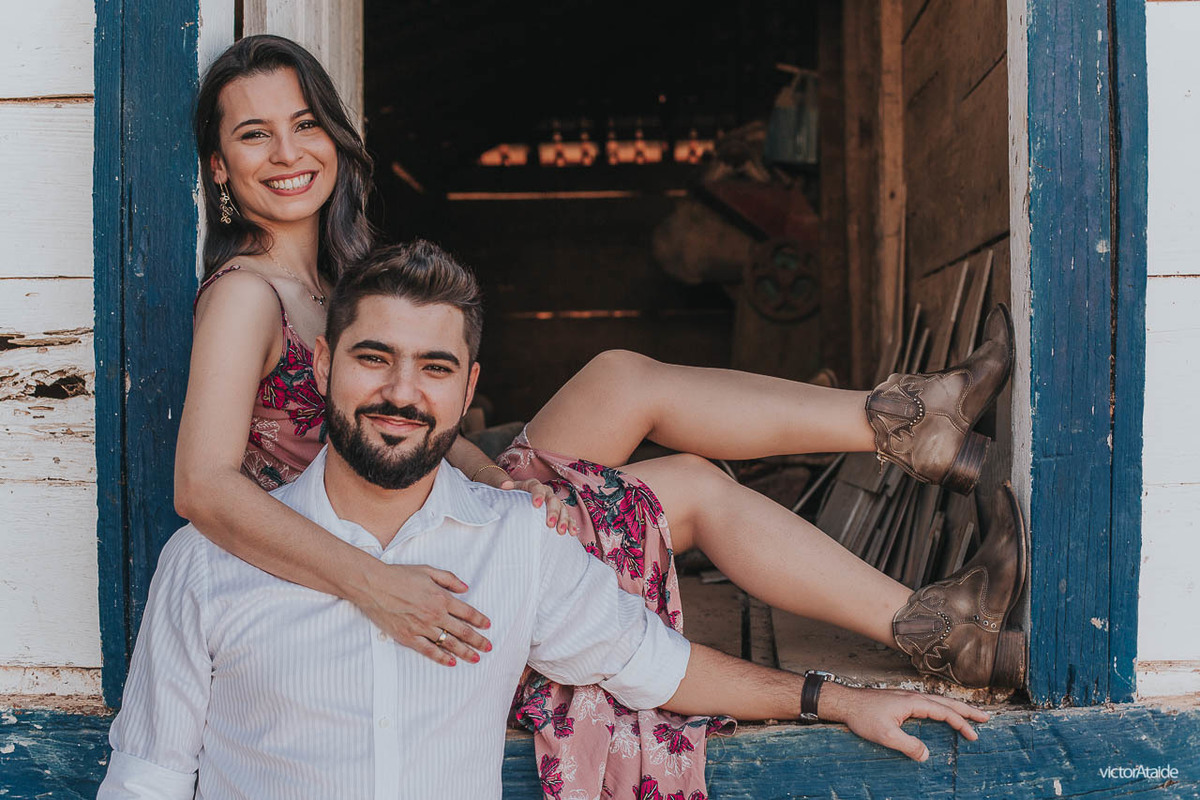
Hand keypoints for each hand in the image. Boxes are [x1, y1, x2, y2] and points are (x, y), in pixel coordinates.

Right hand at [354, 561, 492, 666]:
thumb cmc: (400, 575)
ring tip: (475, 658)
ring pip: (448, 643)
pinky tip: (451, 662)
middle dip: (478, 640)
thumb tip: (466, 588)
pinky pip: (428, 651)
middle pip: (462, 631)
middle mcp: (434, 614)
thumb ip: (449, 579)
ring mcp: (421, 627)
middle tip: (488, 647)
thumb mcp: (428, 570)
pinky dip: (441, 658)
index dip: (480, 620)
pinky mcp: (408, 637)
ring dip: (464, 652)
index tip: (488, 626)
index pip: (467, 612)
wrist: (374, 585)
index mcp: (441, 598)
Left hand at [500, 477, 573, 534]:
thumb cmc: (514, 496)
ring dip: (563, 520)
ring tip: (561, 531)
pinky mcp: (560, 512)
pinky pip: (568, 517)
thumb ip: (507, 488)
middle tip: (550, 524)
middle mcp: (546, 492)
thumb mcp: (509, 492)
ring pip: (562, 509)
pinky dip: (571, 524)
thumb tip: (503, 485)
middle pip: (552, 500)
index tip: (536, 505)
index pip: (537, 488)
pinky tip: (572, 533)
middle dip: (552, 512)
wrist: (521, 498)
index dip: (538, 495)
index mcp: (533, 486)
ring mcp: (554, 502)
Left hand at [817, 683, 989, 761]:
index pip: (944, 712)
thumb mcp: (885, 735)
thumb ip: (907, 745)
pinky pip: (930, 703)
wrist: (846, 702)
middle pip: (946, 702)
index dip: (961, 723)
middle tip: (987, 717)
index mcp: (913, 702)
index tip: (974, 735)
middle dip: (967, 710)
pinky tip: (944, 713)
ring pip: (939, 701)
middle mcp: (914, 696)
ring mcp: (908, 697)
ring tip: (973, 714)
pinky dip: (943, 707)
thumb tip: (927, 755)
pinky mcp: (902, 700)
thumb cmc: (863, 716)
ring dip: (957, 707)